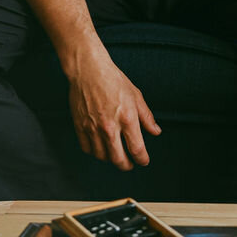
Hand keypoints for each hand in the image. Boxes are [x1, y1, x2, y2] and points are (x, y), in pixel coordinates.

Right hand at [66, 52, 160, 169]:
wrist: (88, 71)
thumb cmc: (114, 81)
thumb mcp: (136, 96)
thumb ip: (147, 117)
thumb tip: (156, 132)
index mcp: (127, 118)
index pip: (137, 149)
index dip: (142, 159)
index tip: (144, 161)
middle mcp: (109, 127)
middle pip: (118, 159)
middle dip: (126, 165)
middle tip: (130, 164)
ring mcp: (93, 128)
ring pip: (102, 156)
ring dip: (110, 159)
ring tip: (116, 154)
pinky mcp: (80, 126)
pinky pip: (87, 148)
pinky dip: (95, 152)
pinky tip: (100, 148)